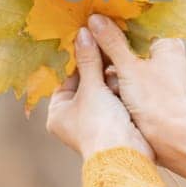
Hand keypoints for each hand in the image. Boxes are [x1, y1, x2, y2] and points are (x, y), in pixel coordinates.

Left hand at [46, 26, 151, 159]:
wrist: (126, 155)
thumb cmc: (99, 124)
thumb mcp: (92, 87)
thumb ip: (88, 60)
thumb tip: (83, 32)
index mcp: (58, 112)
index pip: (66, 77)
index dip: (78, 57)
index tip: (88, 37)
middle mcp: (73, 118)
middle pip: (85, 82)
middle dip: (97, 66)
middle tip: (106, 43)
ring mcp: (95, 121)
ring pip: (102, 89)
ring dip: (111, 76)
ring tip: (118, 58)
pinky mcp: (114, 122)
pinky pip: (115, 98)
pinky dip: (120, 87)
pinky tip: (127, 73)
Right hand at [86, 14, 185, 186]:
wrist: (170, 139)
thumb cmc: (155, 101)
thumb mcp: (128, 68)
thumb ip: (111, 42)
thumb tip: (94, 19)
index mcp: (167, 43)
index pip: (140, 22)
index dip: (117, 18)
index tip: (95, 12)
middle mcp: (163, 56)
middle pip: (130, 41)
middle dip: (109, 40)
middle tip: (85, 32)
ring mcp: (155, 74)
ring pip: (125, 60)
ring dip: (108, 60)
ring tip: (85, 51)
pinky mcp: (146, 91)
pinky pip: (125, 76)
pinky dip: (112, 76)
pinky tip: (94, 74)